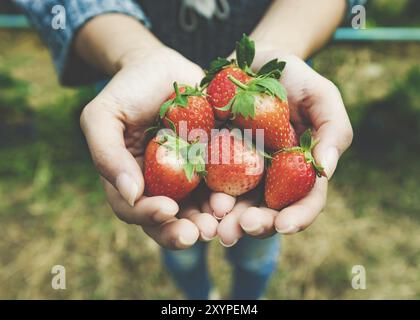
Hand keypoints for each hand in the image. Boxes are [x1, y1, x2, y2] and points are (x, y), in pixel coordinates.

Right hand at [80, 47, 219, 248]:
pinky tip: (241, 192)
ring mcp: (190, 176)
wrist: (163, 69)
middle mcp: (161, 185)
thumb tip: (130, 195)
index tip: (167, 210)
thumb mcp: (103, 115)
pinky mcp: (214, 162)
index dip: (149, 216)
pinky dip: (233, 191)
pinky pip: (225, 181)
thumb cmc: (127, 90)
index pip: (135, 210)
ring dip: (213, 217)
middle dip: (185, 229)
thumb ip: (107, 154)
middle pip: (170, 219)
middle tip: (202, 232)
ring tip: (224, 216)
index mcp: (131, 181)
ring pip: (200, 207)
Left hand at [215, 52, 352, 244]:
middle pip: (265, 212)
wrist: (252, 63)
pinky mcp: (212, 160)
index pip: (304, 201)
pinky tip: (195, 202)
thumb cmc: (292, 79)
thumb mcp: (320, 96)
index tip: (283, 225)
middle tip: (237, 230)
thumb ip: (333, 129)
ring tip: (214, 226)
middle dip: (253, 225)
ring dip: (224, 220)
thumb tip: (327, 168)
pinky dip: (201, 196)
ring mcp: (239, 171)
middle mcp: (269, 177)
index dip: (297, 217)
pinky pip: (206, 182)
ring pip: (234, 205)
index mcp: (298, 169)